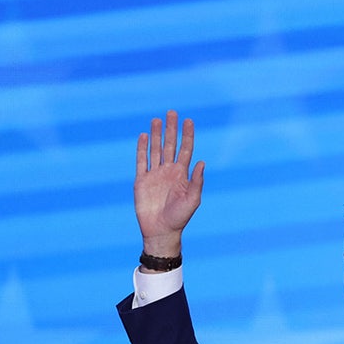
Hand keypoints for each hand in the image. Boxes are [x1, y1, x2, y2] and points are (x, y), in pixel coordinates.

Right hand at [135, 110, 204, 260]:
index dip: (187, 135)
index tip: (188, 120)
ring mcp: (155, 174)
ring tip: (157, 120)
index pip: (185, 149)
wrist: (161, 230)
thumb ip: (197, 181)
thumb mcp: (193, 200)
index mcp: (182, 174)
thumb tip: (202, 161)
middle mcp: (169, 171)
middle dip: (171, 129)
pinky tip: (144, 136)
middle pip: (170, 145)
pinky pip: (141, 161)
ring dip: (156, 135)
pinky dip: (142, 148)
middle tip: (172, 113)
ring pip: (155, 149)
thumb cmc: (180, 217)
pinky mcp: (141, 180)